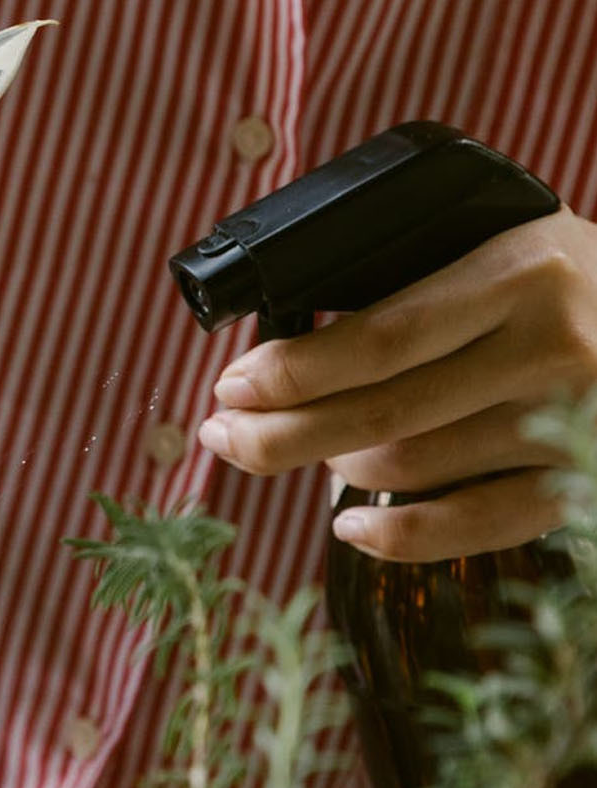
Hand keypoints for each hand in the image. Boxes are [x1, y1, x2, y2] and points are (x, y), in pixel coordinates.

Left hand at [197, 208, 596, 559]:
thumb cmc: (572, 286)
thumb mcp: (509, 250)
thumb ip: (423, 291)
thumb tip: (288, 360)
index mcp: (522, 271)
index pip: (378, 340)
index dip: (291, 374)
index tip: (231, 388)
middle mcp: (550, 346)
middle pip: (379, 415)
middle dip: (280, 435)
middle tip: (225, 437)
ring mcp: (568, 420)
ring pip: (410, 470)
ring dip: (339, 470)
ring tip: (318, 454)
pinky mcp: (578, 483)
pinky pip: (468, 527)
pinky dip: (396, 537)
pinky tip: (349, 527)